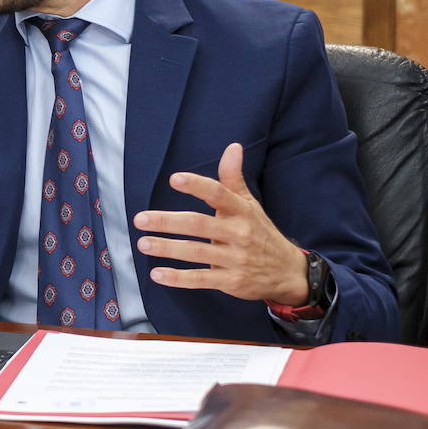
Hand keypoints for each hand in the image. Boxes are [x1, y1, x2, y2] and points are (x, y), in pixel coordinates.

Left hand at [132, 142, 309, 304]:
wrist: (287, 272)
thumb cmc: (260, 232)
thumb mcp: (249, 204)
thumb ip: (233, 177)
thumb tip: (233, 147)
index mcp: (241, 211)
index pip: (218, 193)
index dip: (197, 185)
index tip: (174, 179)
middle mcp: (238, 233)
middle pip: (198, 224)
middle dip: (167, 221)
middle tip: (139, 219)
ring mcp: (235, 259)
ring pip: (196, 252)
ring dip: (167, 248)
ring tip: (143, 243)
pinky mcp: (232, 281)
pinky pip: (201, 279)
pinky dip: (178, 278)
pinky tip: (157, 274)